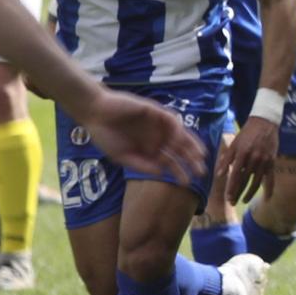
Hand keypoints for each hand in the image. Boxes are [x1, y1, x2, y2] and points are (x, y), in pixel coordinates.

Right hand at [81, 90, 208, 180]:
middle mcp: (158, 137)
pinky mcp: (156, 111)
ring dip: (191, 145)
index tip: (186, 183)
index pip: (170, 161)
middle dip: (191, 160)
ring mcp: (158, 124)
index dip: (178, 172)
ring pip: (181, 135)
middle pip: (180, 149)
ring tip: (199, 157)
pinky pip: (171, 121)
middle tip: (201, 173)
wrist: (94, 113)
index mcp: (150, 149)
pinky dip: (176, 130)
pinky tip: (176, 141)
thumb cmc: (105, 135)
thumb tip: (160, 172)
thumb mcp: (122, 156)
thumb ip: (141, 165)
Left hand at [218, 117, 279, 205]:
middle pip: (244, 181)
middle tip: (232, 202)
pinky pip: (271, 179)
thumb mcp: (233, 144)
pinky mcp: (272, 163)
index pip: (235, 175)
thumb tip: (219, 175)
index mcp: (242, 154)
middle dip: (238, 193)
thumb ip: (226, 159)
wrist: (265, 124)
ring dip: (249, 193)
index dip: (231, 188)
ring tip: (244, 200)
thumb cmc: (246, 134)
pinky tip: (266, 199)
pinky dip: (269, 189)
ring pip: (256, 182)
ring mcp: (264, 162)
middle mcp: (253, 159)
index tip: (227, 197)